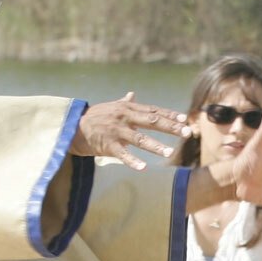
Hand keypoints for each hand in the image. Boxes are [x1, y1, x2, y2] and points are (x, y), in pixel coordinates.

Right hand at [70, 93, 190, 170]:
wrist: (74, 127)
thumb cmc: (96, 117)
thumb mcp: (111, 107)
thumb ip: (125, 102)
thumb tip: (133, 93)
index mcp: (128, 108)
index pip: (153, 111)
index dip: (169, 115)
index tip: (185, 119)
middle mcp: (124, 117)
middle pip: (152, 122)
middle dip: (170, 127)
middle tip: (187, 132)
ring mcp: (116, 131)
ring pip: (139, 139)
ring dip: (155, 146)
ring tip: (170, 153)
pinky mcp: (108, 145)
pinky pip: (122, 154)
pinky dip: (133, 161)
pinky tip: (143, 168)